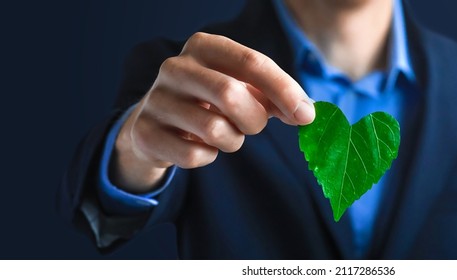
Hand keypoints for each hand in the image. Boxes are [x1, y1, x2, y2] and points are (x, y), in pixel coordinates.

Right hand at [112, 32, 314, 192]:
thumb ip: (276, 97)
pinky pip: (194, 155)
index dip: (283, 89)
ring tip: (225, 134)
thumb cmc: (210, 102)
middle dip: (254, 120)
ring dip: (232, 140)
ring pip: (214, 130)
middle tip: (255, 127)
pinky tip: (200, 147)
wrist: (156, 123)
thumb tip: (307, 113)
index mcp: (205, 46)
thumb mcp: (242, 89)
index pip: (252, 62)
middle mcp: (175, 66)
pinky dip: (209, 157)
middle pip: (231, 95)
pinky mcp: (145, 132)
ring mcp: (156, 99)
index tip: (306, 115)